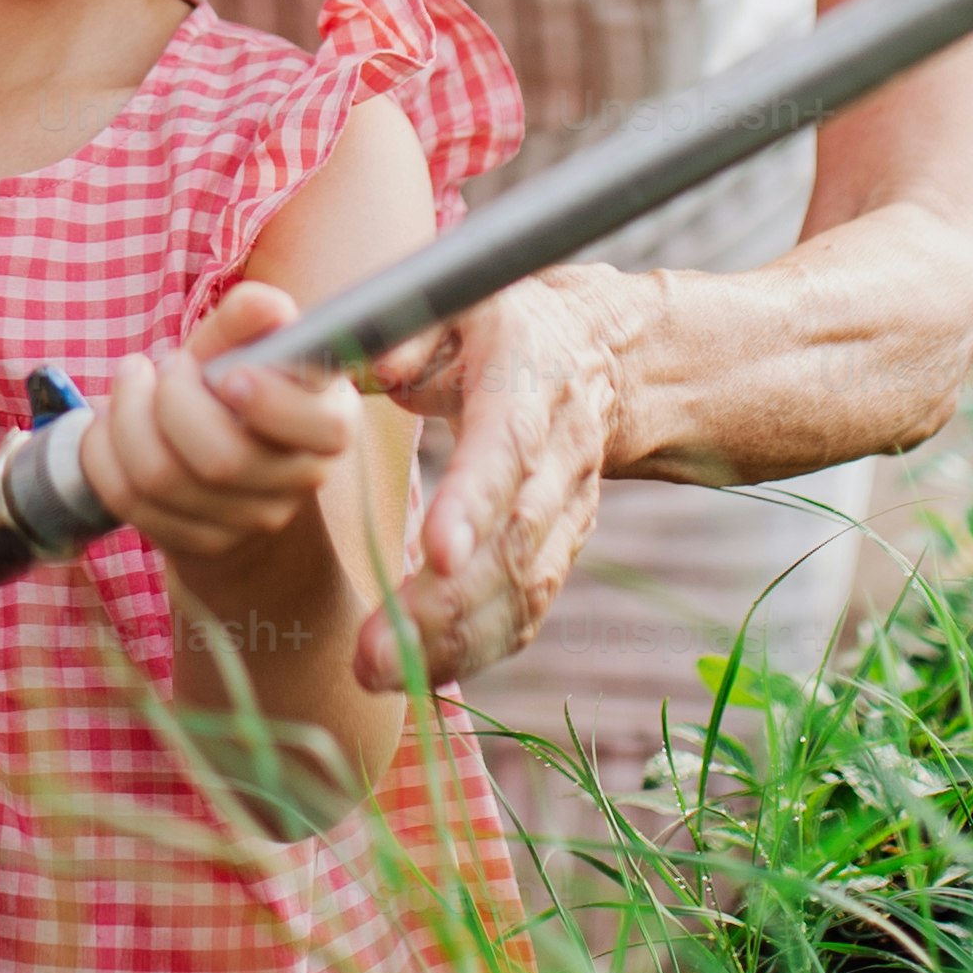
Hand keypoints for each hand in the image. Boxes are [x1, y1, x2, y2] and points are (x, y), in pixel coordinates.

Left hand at [90, 281, 360, 570]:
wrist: (217, 459)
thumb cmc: (232, 385)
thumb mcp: (242, 345)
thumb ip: (247, 319)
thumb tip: (265, 305)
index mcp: (331, 422)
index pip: (324, 428)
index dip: (269, 402)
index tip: (226, 374)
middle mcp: (301, 480)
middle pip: (221, 459)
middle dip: (170, 400)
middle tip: (162, 366)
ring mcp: (251, 521)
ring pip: (163, 479)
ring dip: (125, 418)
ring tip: (131, 385)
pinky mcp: (200, 544)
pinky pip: (130, 501)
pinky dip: (103, 454)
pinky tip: (111, 427)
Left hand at [355, 265, 640, 691]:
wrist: (599, 357)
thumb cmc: (498, 323)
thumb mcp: (457, 296)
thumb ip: (408, 328)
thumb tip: (373, 367)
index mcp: (532, 380)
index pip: (509, 447)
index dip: (476, 502)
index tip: (436, 554)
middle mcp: (561, 455)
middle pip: (516, 543)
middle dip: (446, 605)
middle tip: (373, 651)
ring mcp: (570, 511)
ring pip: (524, 591)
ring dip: (454, 642)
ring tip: (377, 672)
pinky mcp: (561, 550)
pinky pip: (527, 612)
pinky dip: (476, 651)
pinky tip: (417, 675)